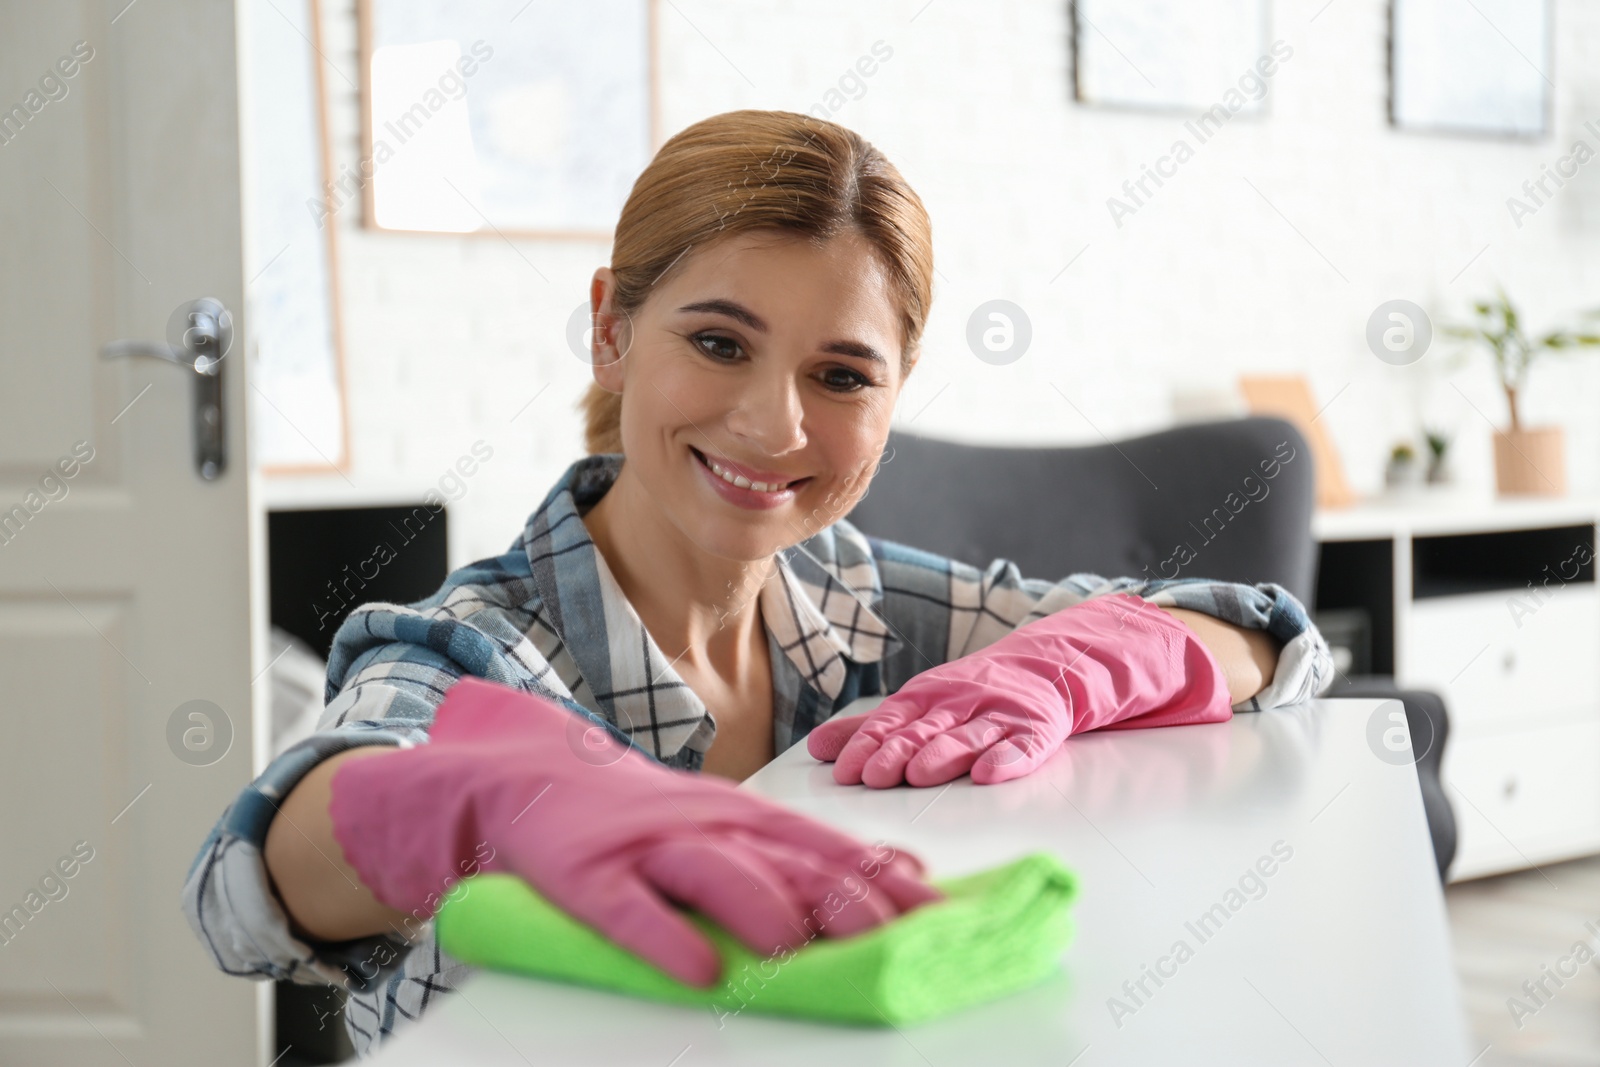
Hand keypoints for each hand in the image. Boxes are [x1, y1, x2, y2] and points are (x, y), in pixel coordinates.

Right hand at [330, 678, 942, 986]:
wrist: (538, 782)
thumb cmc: (654, 821)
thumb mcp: (735, 826)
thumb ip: (812, 854)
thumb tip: (907, 875)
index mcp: (752, 818)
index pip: (836, 849)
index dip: (890, 884)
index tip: (945, 920)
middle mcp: (713, 825)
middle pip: (790, 860)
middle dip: (844, 897)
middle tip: (892, 939)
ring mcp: (651, 847)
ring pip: (718, 874)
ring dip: (760, 908)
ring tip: (795, 948)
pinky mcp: (591, 876)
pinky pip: (630, 911)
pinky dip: (664, 940)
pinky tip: (696, 971)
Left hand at [807, 593, 1232, 787]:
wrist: (1050, 666)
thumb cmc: (973, 695)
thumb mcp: (921, 704)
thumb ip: (870, 728)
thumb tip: (818, 749)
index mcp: (929, 696)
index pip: (892, 719)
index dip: (867, 743)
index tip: (843, 770)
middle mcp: (961, 702)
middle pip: (924, 728)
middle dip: (896, 751)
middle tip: (871, 776)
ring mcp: (1000, 714)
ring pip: (968, 736)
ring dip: (943, 755)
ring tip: (919, 775)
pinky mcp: (1038, 728)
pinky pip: (1023, 745)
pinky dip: (1008, 759)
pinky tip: (990, 774)